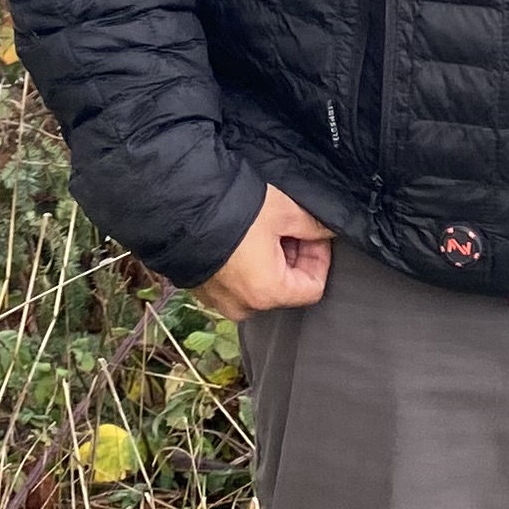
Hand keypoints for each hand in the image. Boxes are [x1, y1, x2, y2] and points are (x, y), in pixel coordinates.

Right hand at [195, 184, 335, 319]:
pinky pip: (234, 281)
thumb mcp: (284, 210)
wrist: (177, 202)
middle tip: (290, 224)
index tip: (314, 234)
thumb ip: (314, 225)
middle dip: (294, 255)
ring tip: (264, 226)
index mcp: (268, 293)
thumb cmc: (233, 209)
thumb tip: (331, 229)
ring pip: (260, 283)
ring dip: (270, 258)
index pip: (313, 288)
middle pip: (286, 286)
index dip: (320, 258)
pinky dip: (245, 262)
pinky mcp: (201, 288)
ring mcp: (218, 300)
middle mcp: (243, 306)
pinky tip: (242, 234)